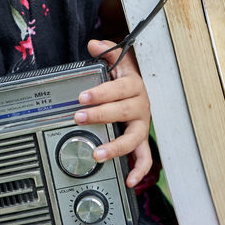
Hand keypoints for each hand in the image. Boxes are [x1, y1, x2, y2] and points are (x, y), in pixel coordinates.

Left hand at [77, 39, 152, 187]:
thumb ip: (107, 51)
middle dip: (100, 115)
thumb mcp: (118, 60)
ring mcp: (141, 125)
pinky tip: (129, 179)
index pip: (119, 89)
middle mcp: (140, 106)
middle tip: (79, 116)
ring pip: (133, 138)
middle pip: (123, 111)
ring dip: (116, 147)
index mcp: (134, 86)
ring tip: (98, 153)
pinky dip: (139, 170)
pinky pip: (144, 157)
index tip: (83, 96)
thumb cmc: (126, 76)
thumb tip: (94, 45)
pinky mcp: (140, 140)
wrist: (140, 88)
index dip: (101, 92)